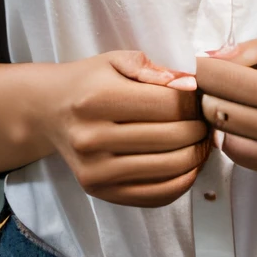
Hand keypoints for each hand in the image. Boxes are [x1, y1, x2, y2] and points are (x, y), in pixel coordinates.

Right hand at [41, 51, 211, 206]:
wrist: (50, 110)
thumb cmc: (90, 82)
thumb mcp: (115, 60)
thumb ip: (151, 67)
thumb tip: (189, 83)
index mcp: (97, 99)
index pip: (168, 105)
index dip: (194, 102)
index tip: (200, 99)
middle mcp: (92, 138)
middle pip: (172, 137)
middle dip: (200, 128)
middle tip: (207, 121)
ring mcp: (94, 170)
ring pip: (169, 168)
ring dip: (197, 155)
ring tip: (202, 141)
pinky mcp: (99, 191)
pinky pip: (155, 195)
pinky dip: (183, 182)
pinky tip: (190, 166)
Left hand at [195, 38, 256, 178]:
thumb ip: (249, 51)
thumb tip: (208, 60)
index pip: (218, 80)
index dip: (204, 69)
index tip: (204, 64)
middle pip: (215, 109)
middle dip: (210, 91)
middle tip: (218, 81)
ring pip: (224, 136)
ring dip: (221, 116)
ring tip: (234, 100)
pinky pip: (242, 157)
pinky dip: (236, 137)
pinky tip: (249, 121)